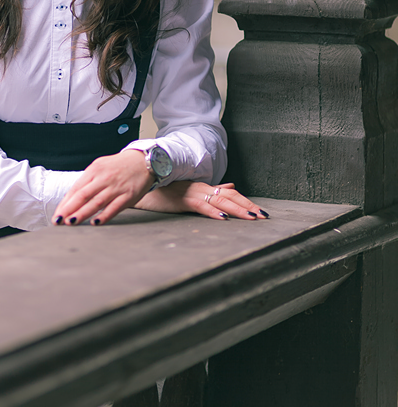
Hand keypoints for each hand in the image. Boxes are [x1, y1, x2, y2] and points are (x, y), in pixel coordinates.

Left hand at [52, 149, 152, 225]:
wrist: (143, 160)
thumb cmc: (119, 166)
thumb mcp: (100, 167)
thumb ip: (87, 182)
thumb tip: (71, 199)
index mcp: (94, 170)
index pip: (76, 189)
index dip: (65, 203)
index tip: (57, 215)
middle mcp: (104, 178)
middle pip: (83, 195)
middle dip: (69, 209)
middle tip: (59, 221)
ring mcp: (116, 187)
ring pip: (96, 202)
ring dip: (83, 213)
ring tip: (72, 222)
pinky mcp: (128, 195)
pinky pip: (114, 207)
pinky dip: (104, 215)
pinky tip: (96, 222)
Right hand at [135, 181, 268, 220]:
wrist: (142, 188)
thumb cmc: (163, 193)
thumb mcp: (190, 192)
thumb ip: (211, 190)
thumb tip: (231, 187)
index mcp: (203, 187)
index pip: (230, 193)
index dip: (246, 202)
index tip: (259, 212)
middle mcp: (201, 188)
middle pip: (230, 196)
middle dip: (247, 206)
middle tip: (263, 217)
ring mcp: (192, 193)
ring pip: (219, 201)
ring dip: (237, 210)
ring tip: (251, 218)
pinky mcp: (182, 200)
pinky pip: (200, 206)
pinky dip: (212, 212)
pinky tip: (222, 219)